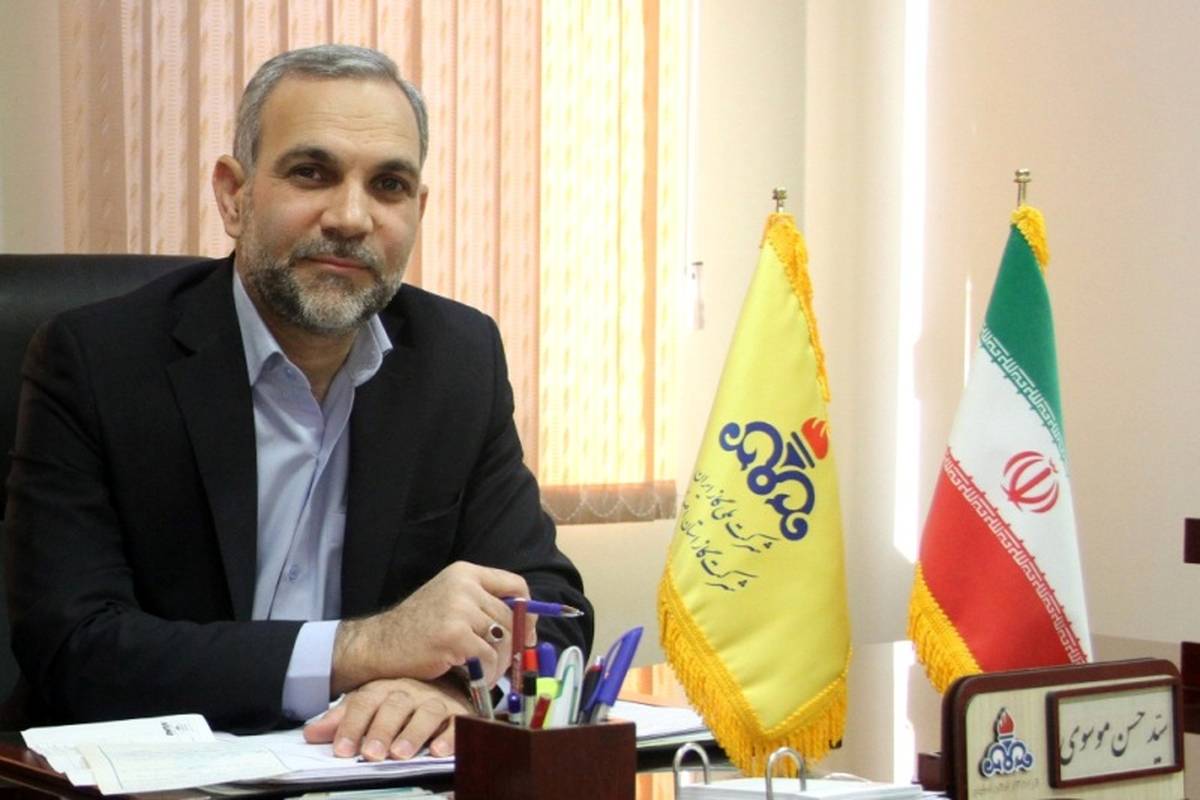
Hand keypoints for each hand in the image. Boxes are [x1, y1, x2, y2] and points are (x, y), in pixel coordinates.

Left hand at [303, 676, 471, 759]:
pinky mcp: (459, 713)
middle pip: (395, 706)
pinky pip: (457, 723)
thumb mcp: (369, 705)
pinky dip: (450, 737)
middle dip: (382, 730)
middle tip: (372, 754)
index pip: (364, 702)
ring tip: (401, 753)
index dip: (351, 725)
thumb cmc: (400, 700)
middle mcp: (410, 693)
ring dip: (413, 733)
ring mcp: (436, 702)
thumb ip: (342, 720)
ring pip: (427, 713)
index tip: (342, 750)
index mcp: (384, 689)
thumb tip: (311, 734)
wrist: (444, 682)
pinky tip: (439, 751)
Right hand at [331, 561, 537, 693]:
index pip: (516, 585)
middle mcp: (464, 586)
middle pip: (511, 617)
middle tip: (503, 664)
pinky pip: (488, 658)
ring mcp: (459, 609)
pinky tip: (474, 679)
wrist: (378, 644)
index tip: (526, 633)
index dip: (526, 612)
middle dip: (513, 645)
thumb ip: (482, 605)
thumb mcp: (450, 601)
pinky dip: (487, 674)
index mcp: (465, 573)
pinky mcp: (454, 635)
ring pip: (503, 640)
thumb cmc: (417, 628)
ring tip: (485, 673)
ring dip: (499, 664)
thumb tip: (526, 628)